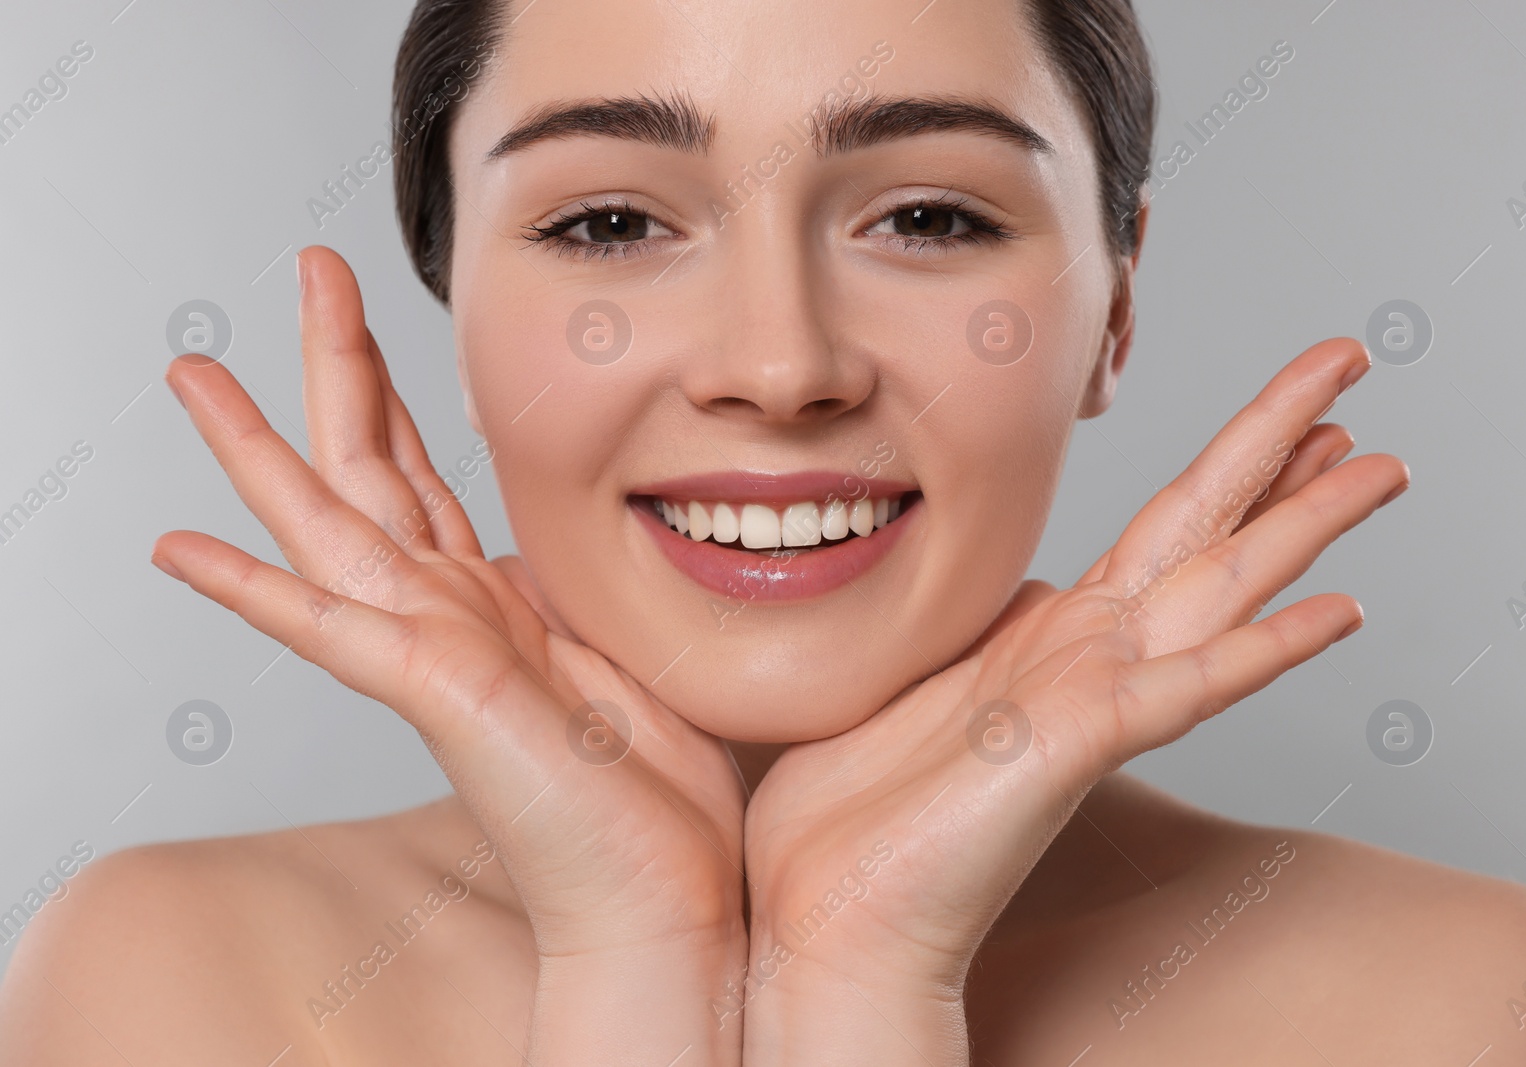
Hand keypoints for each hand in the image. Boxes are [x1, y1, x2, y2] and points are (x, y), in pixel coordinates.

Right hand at [153, 246, 746, 1061]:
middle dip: (334, 363)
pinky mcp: (439, 694)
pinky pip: (329, 629)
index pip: (423, 476)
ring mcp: (433, 653)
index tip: (366, 320)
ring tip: (193, 375)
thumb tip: (561, 556)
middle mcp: (449, 616)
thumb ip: (573, 595)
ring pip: (329, 525)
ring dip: (259, 448)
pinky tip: (182, 550)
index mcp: (491, 602)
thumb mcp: (619, 649)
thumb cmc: (651, 793)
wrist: (664, 897)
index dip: (392, 393)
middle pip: (368, 467)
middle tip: (306, 268)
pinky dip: (253, 589)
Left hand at [739, 337, 1404, 1063]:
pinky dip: (1265, 648)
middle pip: (1209, 528)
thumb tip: (1021, 582)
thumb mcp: (917, 673)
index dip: (1232, 464)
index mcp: (1053, 636)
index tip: (1292, 416)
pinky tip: (1338, 611)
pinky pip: (1188, 686)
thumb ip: (979, 624)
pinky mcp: (1075, 741)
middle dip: (1283, 444)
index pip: (1165, 529)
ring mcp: (1092, 697)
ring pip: (1222, 586)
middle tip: (1351, 367)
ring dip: (1304, 522)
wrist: (826, 919)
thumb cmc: (854, 812)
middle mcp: (1089, 657)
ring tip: (1384, 462)